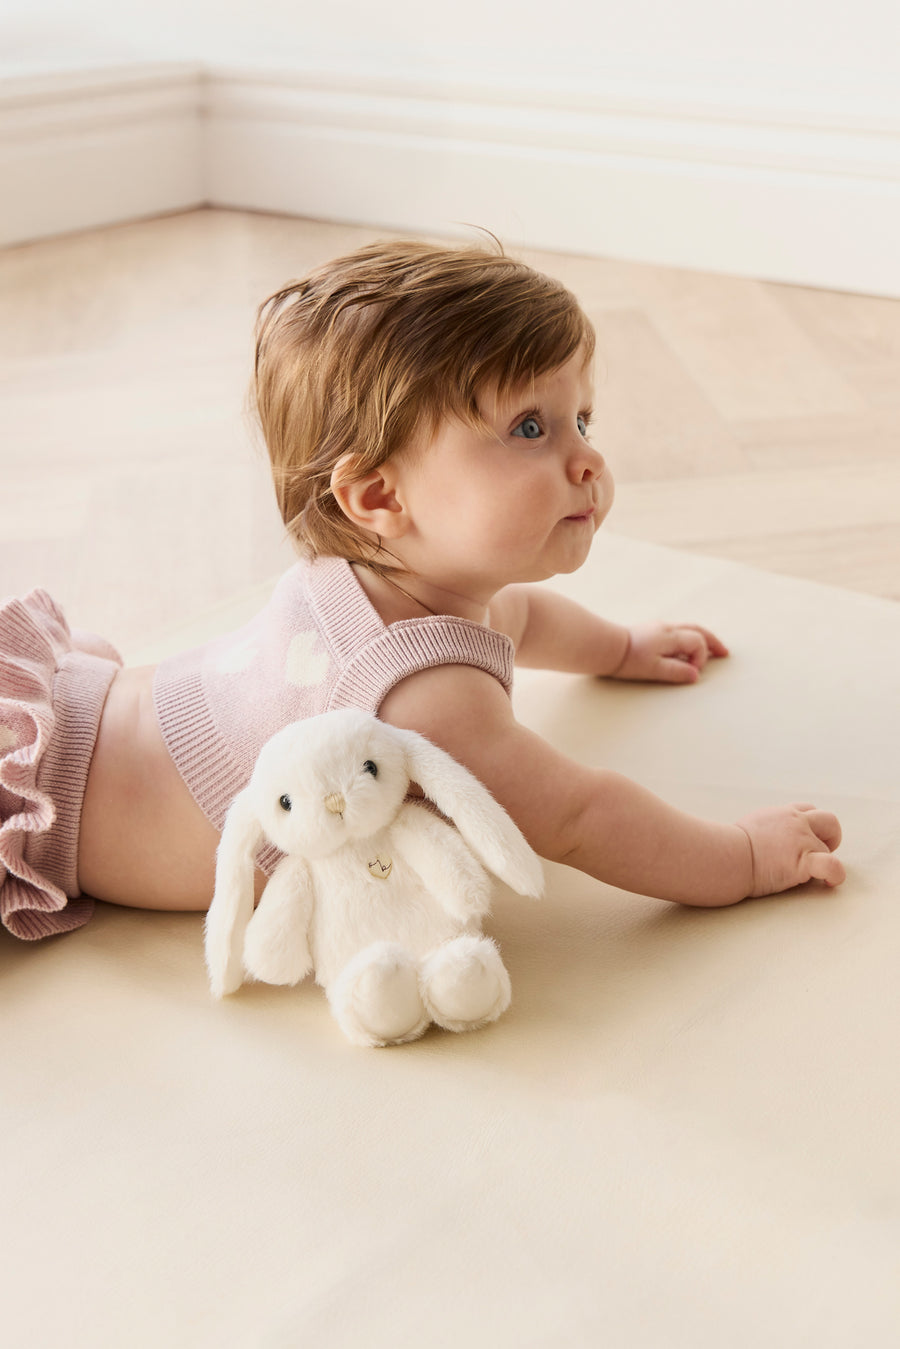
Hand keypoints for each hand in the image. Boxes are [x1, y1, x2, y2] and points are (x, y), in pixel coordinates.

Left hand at [610, 622, 728, 683]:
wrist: (605, 647)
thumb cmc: (628, 659)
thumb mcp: (653, 669)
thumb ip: (676, 671)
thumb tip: (696, 675)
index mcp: (670, 636)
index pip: (697, 642)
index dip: (701, 658)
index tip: (693, 672)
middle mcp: (667, 628)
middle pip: (697, 630)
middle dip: (712, 642)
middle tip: (724, 653)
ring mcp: (658, 628)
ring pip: (688, 628)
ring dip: (702, 638)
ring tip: (711, 649)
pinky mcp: (650, 631)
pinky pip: (677, 631)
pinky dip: (689, 638)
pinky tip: (686, 647)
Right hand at [736, 804, 844, 897]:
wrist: (726, 856)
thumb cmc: (729, 846)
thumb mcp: (750, 825)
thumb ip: (767, 827)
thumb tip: (764, 838)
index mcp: (782, 813)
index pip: (808, 810)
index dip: (812, 825)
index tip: (805, 839)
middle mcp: (796, 822)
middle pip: (829, 821)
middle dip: (830, 837)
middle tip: (817, 853)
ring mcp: (801, 840)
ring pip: (828, 849)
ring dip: (821, 861)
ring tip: (807, 875)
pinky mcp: (803, 862)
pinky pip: (832, 866)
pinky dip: (836, 875)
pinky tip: (830, 882)